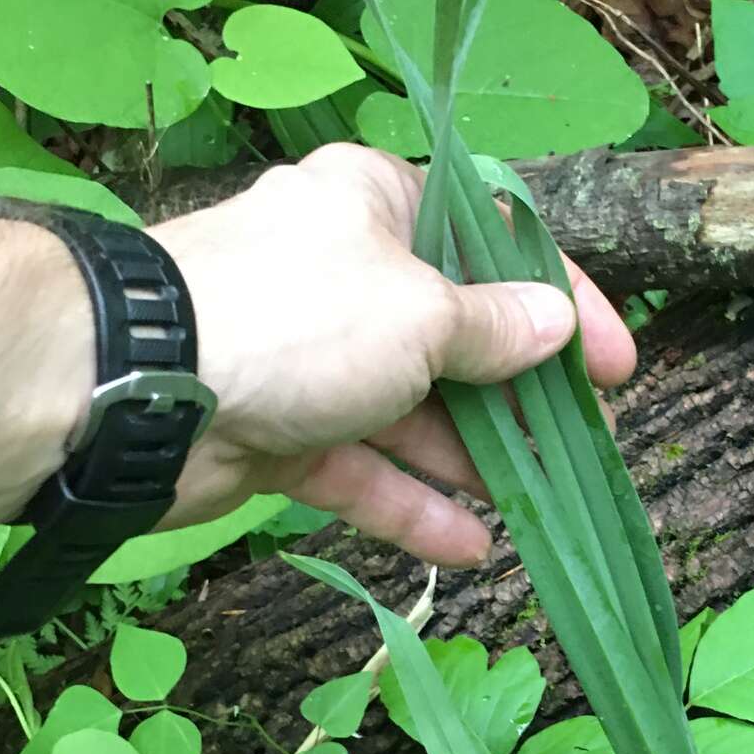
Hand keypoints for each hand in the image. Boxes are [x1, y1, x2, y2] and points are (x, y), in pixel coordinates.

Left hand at [149, 145, 636, 565]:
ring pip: (410, 412)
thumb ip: (495, 329)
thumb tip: (555, 326)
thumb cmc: (298, 318)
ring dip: (471, 459)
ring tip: (538, 505)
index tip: (617, 366)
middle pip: (455, 335)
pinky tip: (471, 548)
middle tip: (582, 448)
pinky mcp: (279, 434)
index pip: (494, 240)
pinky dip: (409, 505)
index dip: (563, 302)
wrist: (136, 388)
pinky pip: (360, 470)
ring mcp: (310, 359)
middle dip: (518, 396)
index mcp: (376, 205)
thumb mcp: (422, 314)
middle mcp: (346, 274)